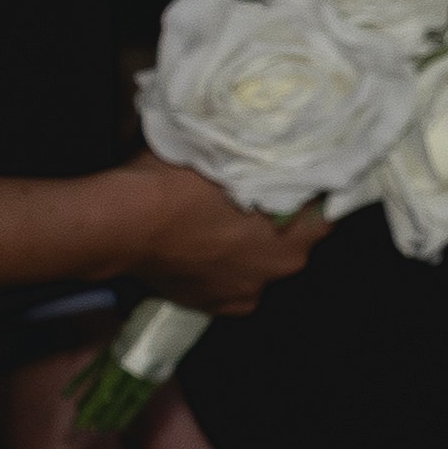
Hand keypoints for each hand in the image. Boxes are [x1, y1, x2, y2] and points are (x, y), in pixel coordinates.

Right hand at [96, 158, 331, 315]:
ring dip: (249, 247)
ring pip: (261, 262)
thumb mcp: (230, 156)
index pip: (328, 212)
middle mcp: (279, 269)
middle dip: (279, 220)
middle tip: (255, 197)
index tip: (301, 180)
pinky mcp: (213, 305)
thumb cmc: (175, 184)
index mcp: (296, 235)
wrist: (120, 224)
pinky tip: (205, 249)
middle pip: (294, 239)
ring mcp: (246, 291)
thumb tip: (272, 142)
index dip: (314, 194)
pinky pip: (231, 284)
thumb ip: (260, 159)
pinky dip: (222, 270)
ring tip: (222, 224)